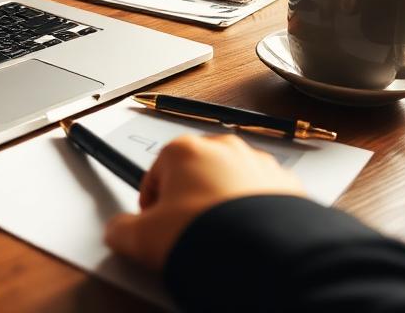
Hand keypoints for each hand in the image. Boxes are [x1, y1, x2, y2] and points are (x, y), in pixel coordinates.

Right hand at [105, 133, 305, 270]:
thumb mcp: (143, 238)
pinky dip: (252, 213)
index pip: (155, 172)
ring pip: (229, 182)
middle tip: (184, 232)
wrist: (265, 255)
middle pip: (193, 173)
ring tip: (217, 239)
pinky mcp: (286, 185)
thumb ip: (121, 229)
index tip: (153, 223)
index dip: (151, 203)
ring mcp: (258, 164)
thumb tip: (118, 230)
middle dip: (187, 200)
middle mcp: (223, 148)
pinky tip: (244, 238)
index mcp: (184, 150)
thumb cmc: (207, 237)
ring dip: (220, 205)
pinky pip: (260, 196)